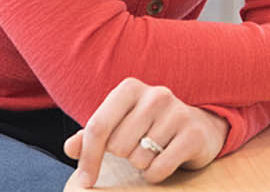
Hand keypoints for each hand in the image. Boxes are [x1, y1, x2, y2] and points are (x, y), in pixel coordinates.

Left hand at [64, 78, 228, 187]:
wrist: (198, 128)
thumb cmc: (149, 128)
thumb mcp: (119, 125)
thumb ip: (93, 135)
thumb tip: (70, 147)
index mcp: (130, 89)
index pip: (98, 127)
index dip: (87, 157)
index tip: (85, 180)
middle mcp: (155, 94)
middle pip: (117, 146)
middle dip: (123, 156)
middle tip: (137, 148)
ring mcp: (177, 112)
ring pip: (138, 158)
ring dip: (142, 164)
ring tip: (153, 152)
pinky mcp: (193, 134)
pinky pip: (159, 168)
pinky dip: (156, 174)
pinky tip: (164, 161)